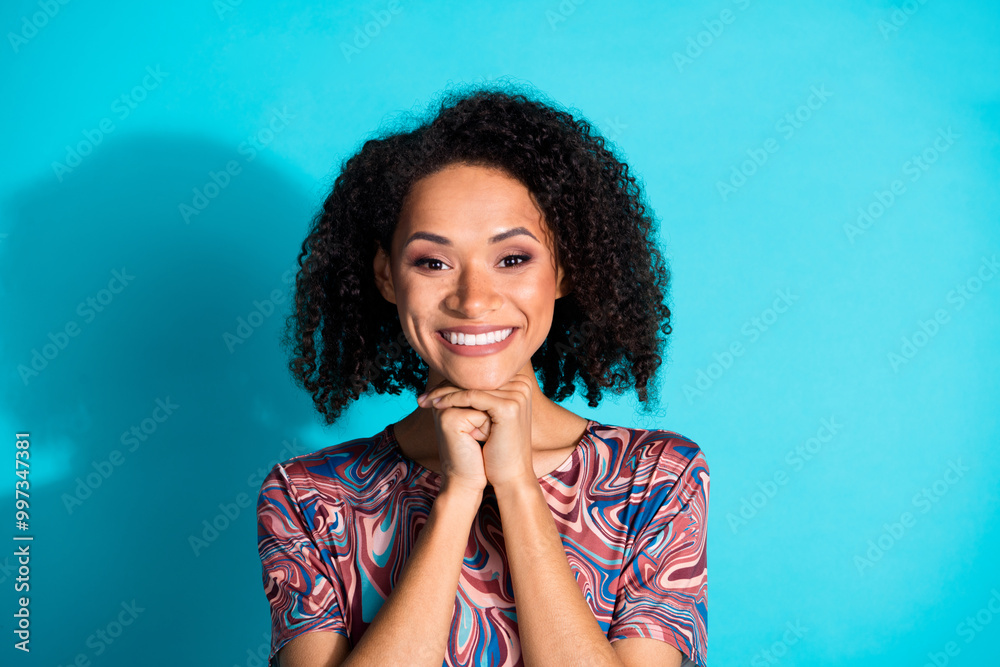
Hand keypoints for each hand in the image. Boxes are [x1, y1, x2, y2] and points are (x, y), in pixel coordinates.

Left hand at [417, 374, 534, 491]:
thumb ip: (478, 396)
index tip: (430, 392)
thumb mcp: (487, 418)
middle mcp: (522, 385)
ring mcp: (518, 395)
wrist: (510, 476)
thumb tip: (451, 378)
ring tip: (425, 401)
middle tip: (423, 397)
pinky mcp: (508, 407)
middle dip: (446, 387)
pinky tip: (436, 406)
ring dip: (445, 393)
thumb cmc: (496, 449)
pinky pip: (472, 397)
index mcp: (521, 384)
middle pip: (475, 380)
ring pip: (472, 387)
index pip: (480, 376)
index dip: (454, 383)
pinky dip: (452, 399)